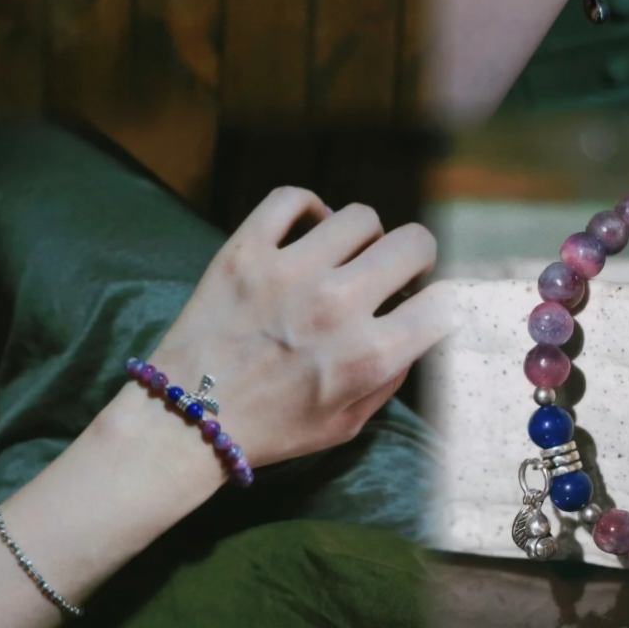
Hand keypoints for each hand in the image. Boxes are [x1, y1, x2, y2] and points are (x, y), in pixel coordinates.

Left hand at [145, 187, 447, 470]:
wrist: (187, 421)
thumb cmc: (271, 429)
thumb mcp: (348, 423)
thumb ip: (391, 376)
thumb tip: (417, 327)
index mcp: (368, 355)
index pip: (441, 302)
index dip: (440, 300)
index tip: (422, 303)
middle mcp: (337, 305)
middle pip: (413, 243)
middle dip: (414, 258)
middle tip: (392, 272)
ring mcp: (290, 271)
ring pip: (360, 216)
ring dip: (361, 236)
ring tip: (344, 255)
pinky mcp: (246, 249)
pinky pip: (292, 198)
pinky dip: (308, 207)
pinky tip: (308, 229)